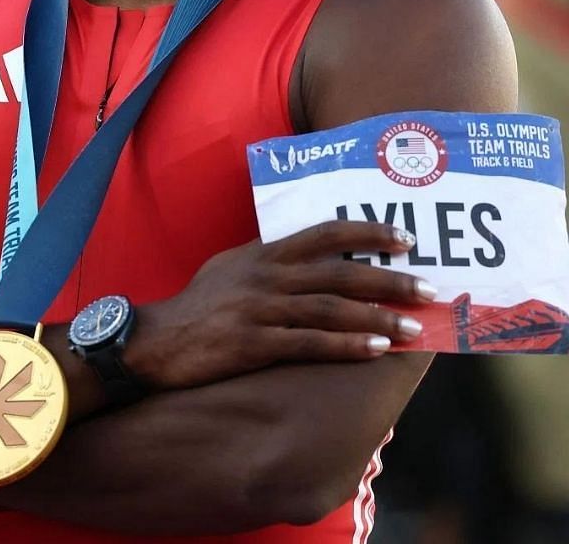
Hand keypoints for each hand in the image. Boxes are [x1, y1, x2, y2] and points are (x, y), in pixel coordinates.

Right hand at [124, 220, 434, 390]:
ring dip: (379, 316)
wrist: (152, 341)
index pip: (324, 233)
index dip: (368, 232)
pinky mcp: (253, 343)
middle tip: (430, 288)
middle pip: (340, 272)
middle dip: (390, 278)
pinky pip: (310, 343)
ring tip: (415, 327)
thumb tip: (309, 257)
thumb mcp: (229, 269)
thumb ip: (268, 261)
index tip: (406, 239)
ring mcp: (259, 309)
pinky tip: (376, 349)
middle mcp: (265, 276)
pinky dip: (347, 345)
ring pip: (331, 308)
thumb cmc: (196, 306)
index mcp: (262, 254)